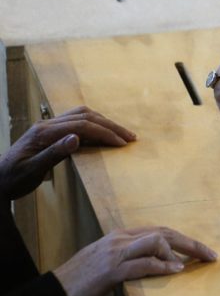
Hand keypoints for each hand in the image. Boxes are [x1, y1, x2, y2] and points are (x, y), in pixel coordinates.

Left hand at [0, 106, 134, 201]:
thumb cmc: (13, 179)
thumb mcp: (32, 170)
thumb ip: (54, 153)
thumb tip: (76, 138)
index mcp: (43, 132)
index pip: (82, 126)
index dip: (104, 133)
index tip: (122, 144)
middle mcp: (46, 125)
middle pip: (85, 117)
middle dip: (110, 125)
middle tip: (130, 137)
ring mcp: (48, 126)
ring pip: (82, 115)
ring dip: (104, 122)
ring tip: (121, 134)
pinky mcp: (50, 132)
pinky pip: (76, 121)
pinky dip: (94, 125)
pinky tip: (102, 134)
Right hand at [53, 226, 216, 295]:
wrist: (54, 293)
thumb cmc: (81, 282)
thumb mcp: (108, 264)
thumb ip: (130, 258)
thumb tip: (157, 263)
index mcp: (120, 236)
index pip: (159, 231)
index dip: (184, 240)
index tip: (202, 250)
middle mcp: (119, 239)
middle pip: (164, 233)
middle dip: (191, 243)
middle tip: (211, 255)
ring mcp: (115, 253)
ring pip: (156, 241)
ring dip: (179, 253)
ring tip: (192, 265)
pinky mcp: (111, 270)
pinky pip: (143, 263)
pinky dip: (162, 266)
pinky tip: (175, 270)